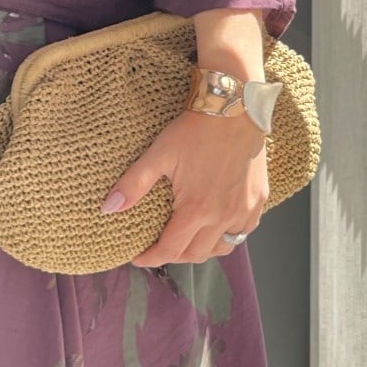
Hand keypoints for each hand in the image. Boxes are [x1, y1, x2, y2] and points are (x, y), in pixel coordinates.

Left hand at [103, 109, 269, 266]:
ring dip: (203, 249)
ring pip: (223, 247)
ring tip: (187, 239)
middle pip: (196, 255)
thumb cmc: (196, 130)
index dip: (152, 258)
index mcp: (197, 209)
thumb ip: (133, 184)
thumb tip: (108, 209)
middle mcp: (223, 216)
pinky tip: (216, 225)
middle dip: (175, 256)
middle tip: (160, 246)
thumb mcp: (159, 154)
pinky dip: (227, 235)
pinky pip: (243, 231)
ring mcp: (244, 210)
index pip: (171, 251)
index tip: (139, 258)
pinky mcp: (259, 201)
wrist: (235, 108)